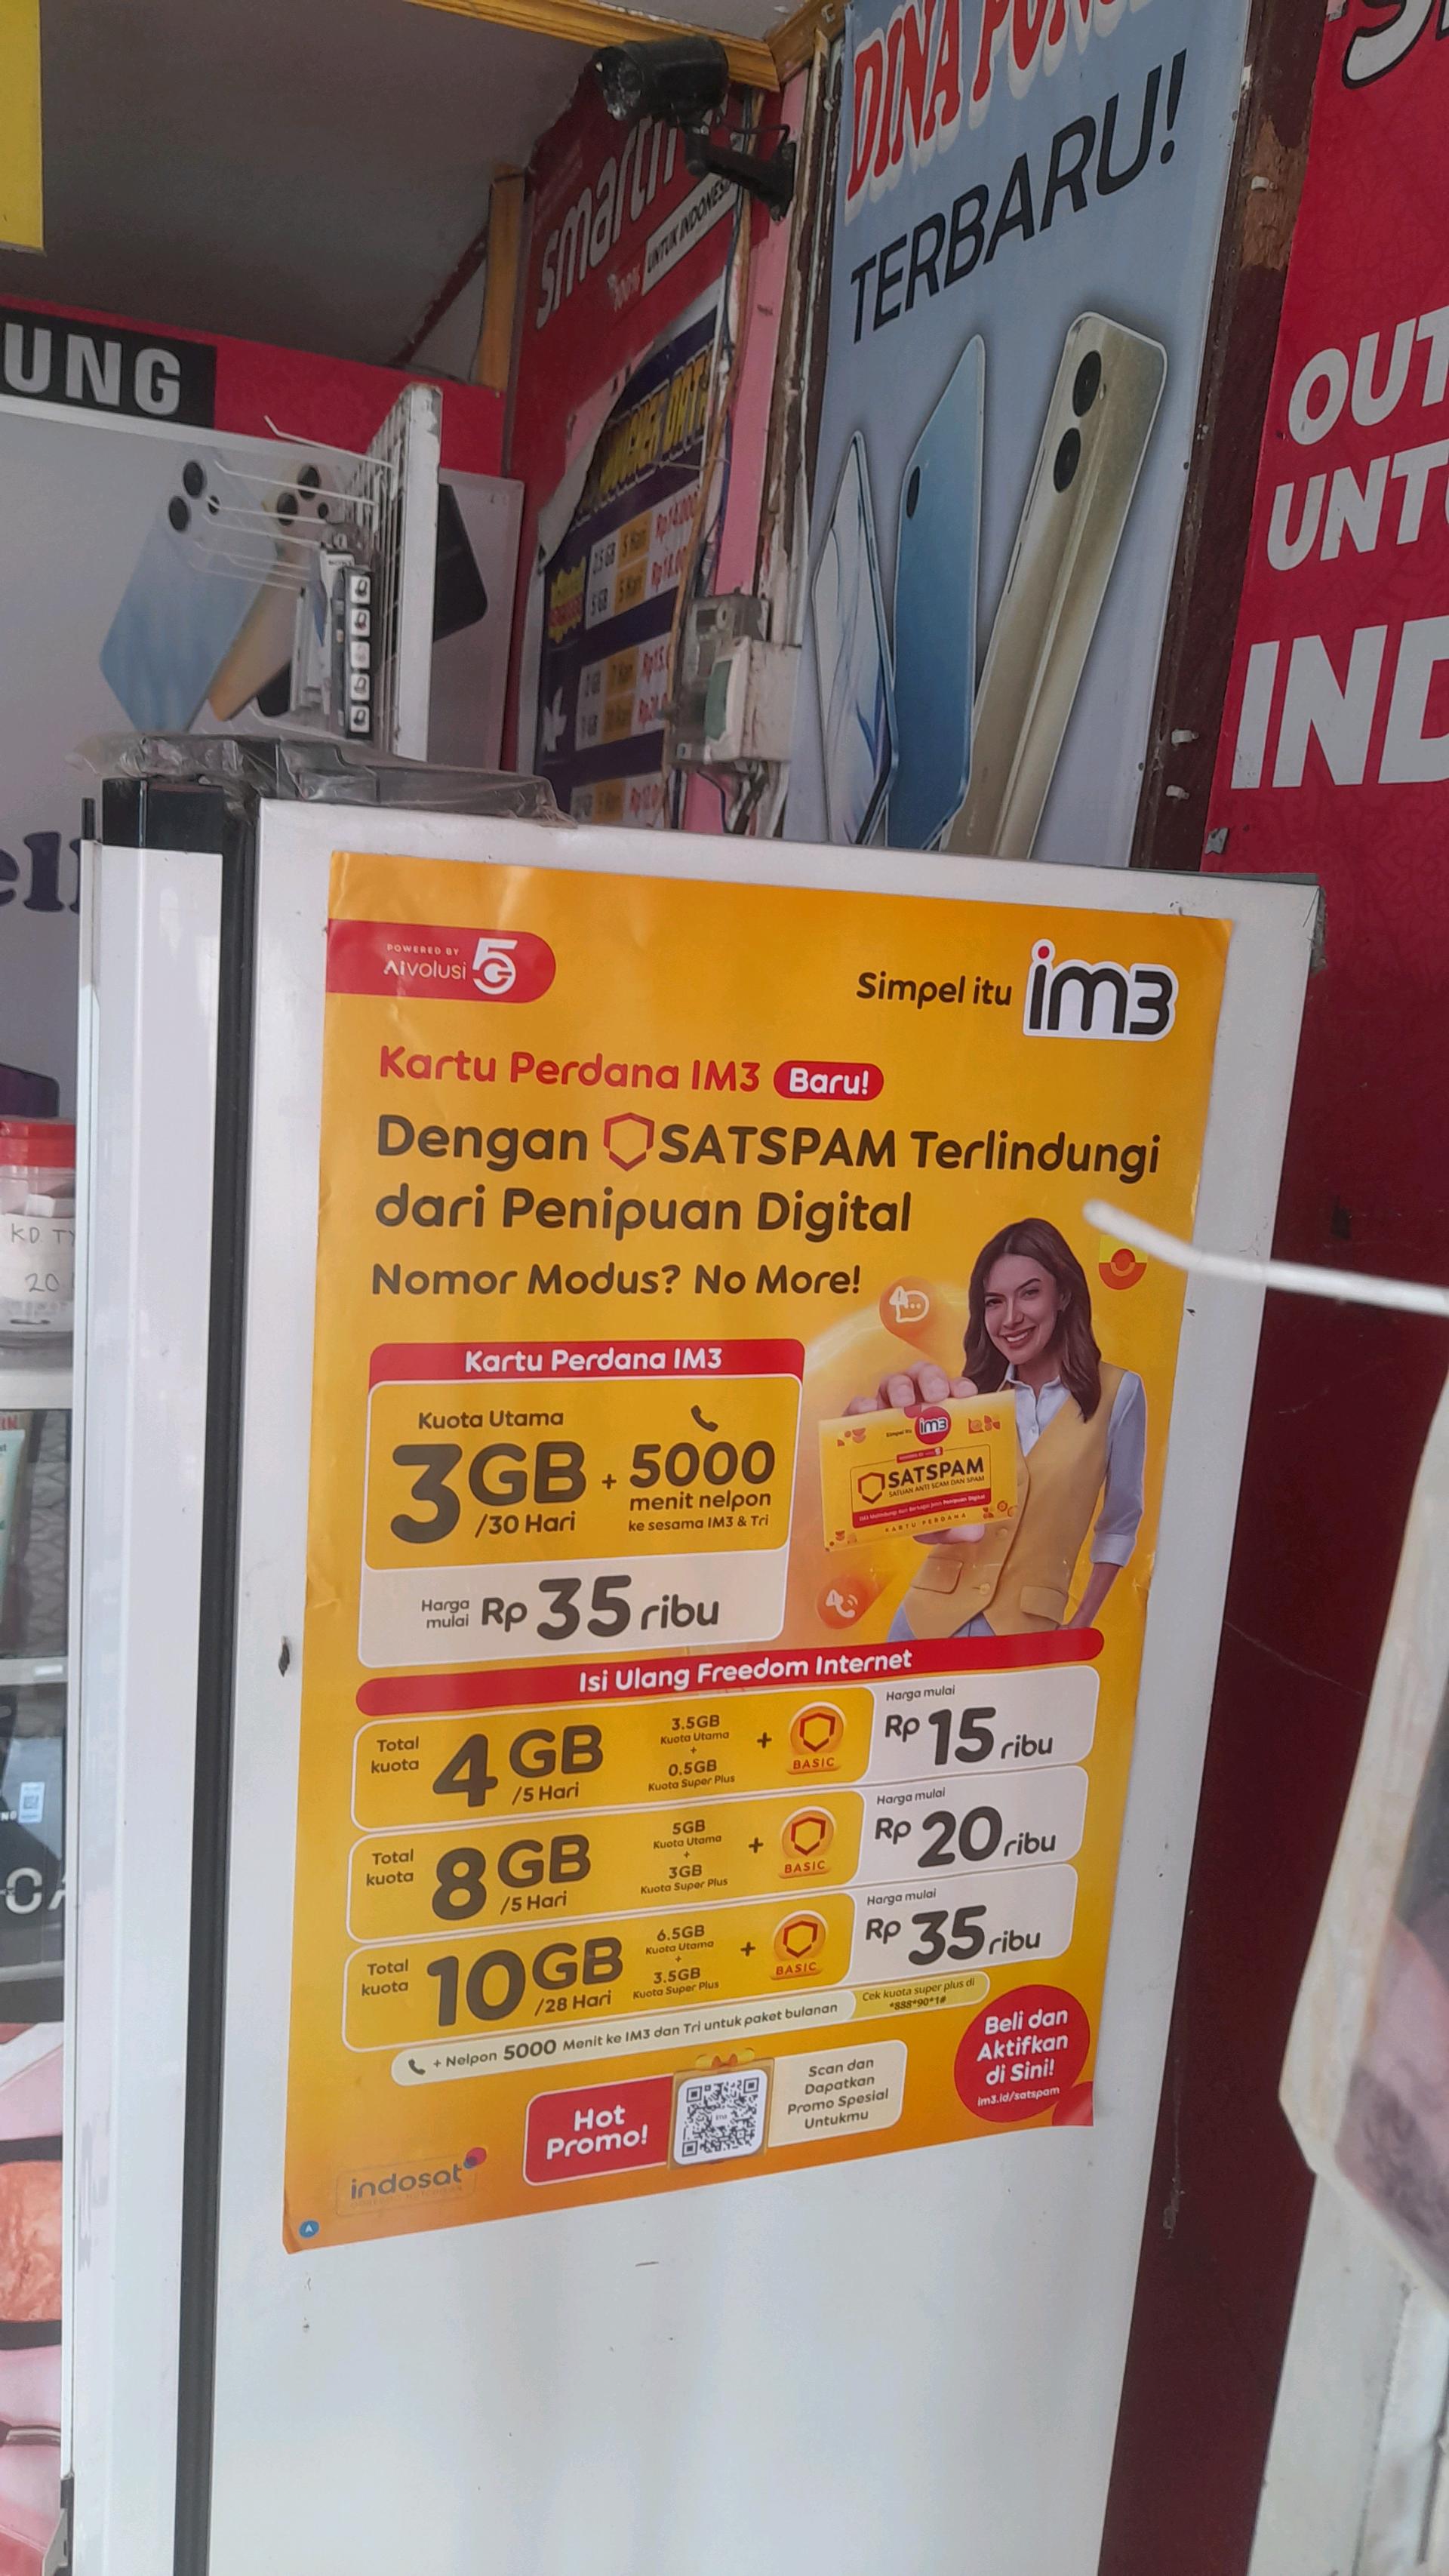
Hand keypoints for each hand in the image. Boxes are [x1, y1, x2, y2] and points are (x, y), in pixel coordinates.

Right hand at [844, 1364, 982, 1545]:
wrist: (880, 1515)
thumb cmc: (918, 1504)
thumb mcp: (940, 1516)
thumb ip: (958, 1521)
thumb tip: (972, 1531)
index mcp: (944, 1423)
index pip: (956, 1394)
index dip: (962, 1387)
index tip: (965, 1396)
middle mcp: (917, 1411)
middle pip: (925, 1378)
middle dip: (932, 1379)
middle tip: (935, 1398)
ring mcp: (887, 1414)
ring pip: (894, 1383)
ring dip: (900, 1386)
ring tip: (904, 1404)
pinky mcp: (858, 1425)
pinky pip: (858, 1406)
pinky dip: (863, 1405)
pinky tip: (868, 1413)